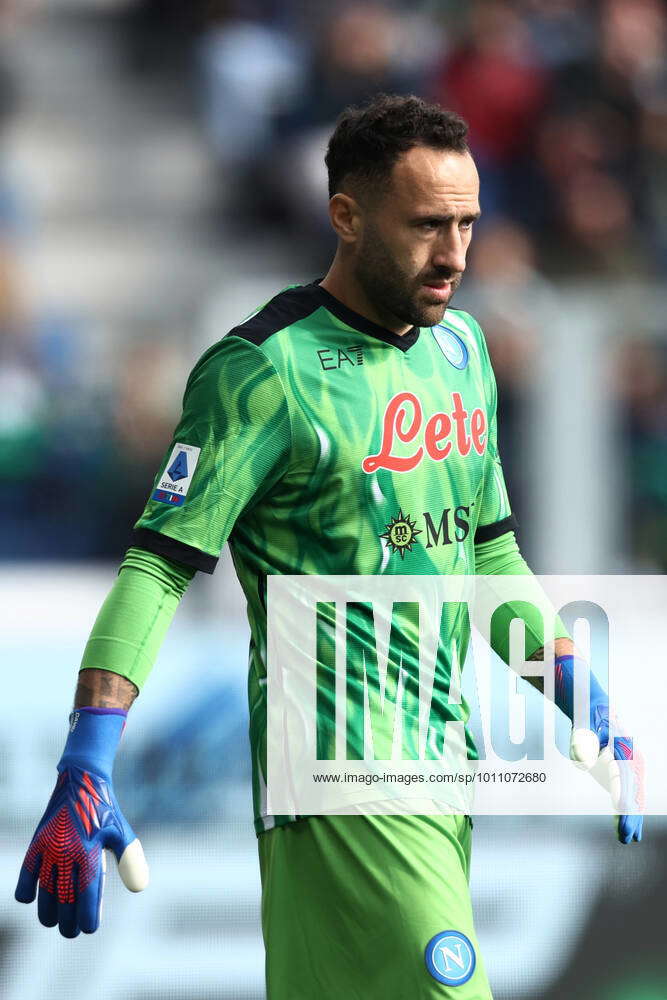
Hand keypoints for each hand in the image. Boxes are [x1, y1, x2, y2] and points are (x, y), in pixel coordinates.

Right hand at [15, 763, 148, 936]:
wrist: (83, 780)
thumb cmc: (106, 810)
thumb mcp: (122, 833)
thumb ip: (130, 860)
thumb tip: (139, 889)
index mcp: (90, 852)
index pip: (87, 897)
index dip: (87, 919)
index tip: (89, 929)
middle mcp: (68, 852)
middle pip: (64, 900)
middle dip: (67, 922)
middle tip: (71, 931)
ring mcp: (50, 848)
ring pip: (44, 891)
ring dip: (47, 912)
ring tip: (52, 922)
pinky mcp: (37, 842)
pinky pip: (26, 873)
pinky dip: (26, 889)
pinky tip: (32, 899)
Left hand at [570, 722, 644, 844]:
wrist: (595, 711)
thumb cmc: (588, 719)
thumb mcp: (583, 728)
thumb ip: (584, 743)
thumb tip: (585, 760)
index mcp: (623, 749)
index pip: (625, 780)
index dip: (625, 801)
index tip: (624, 818)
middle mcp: (632, 759)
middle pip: (634, 792)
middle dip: (632, 817)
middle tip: (626, 838)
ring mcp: (632, 766)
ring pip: (635, 796)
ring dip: (632, 818)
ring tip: (628, 838)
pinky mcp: (625, 771)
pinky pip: (628, 793)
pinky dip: (627, 809)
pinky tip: (623, 824)